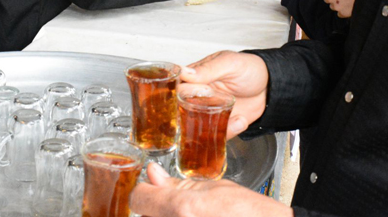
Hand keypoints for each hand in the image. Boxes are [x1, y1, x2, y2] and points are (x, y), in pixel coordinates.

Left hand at [130, 161, 291, 216]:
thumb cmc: (250, 214)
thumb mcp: (214, 189)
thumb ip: (178, 184)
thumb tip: (154, 175)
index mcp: (181, 208)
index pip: (138, 198)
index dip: (146, 191)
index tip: (153, 190)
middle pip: (147, 214)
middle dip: (160, 208)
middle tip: (185, 208)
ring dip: (171, 216)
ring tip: (197, 215)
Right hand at [179, 51, 268, 137]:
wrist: (271, 87)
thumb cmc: (250, 69)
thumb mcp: (229, 64)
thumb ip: (208, 69)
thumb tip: (184, 72)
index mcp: (196, 77)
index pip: (177, 88)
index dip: (177, 97)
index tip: (188, 101)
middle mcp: (198, 96)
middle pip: (183, 111)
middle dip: (192, 118)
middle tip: (209, 115)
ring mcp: (209, 112)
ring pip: (198, 127)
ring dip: (213, 127)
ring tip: (234, 118)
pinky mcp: (220, 124)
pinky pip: (216, 134)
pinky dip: (228, 131)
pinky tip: (240, 120)